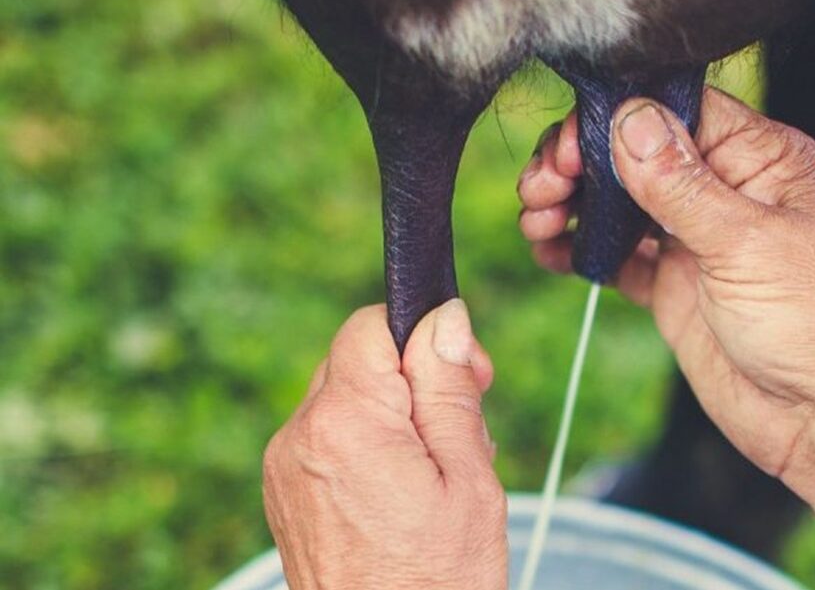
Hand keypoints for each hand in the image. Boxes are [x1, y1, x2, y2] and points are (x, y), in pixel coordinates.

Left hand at [263, 300, 506, 588]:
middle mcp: (299, 436)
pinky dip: (366, 445)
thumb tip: (444, 316)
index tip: (466, 376)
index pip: (371, 324)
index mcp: (345, 423)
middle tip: (463, 430)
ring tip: (434, 473)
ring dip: (392, 414)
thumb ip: (448, 389)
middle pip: (358, 359)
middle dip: (413, 378)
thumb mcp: (467, 478)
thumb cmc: (439, 580)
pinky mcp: (282, 493)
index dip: (424, 335)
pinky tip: (402, 491)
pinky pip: (327, 438)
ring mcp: (283, 468)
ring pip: (344, 396)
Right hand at [518, 87, 814, 558]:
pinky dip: (577, 248)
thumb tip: (629, 120)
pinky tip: (550, 250)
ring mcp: (695, 238)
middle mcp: (725, 189)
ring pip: (618, 200)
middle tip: (543, 187)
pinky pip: (614, 254)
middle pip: (636, 151)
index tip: (572, 146)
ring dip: (570, 202)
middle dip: (581, 161)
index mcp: (761, 160)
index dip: (619, 119)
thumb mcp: (746, 244)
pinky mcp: (672, 284)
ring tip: (536, 218)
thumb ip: (681, 185)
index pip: (677, 110)